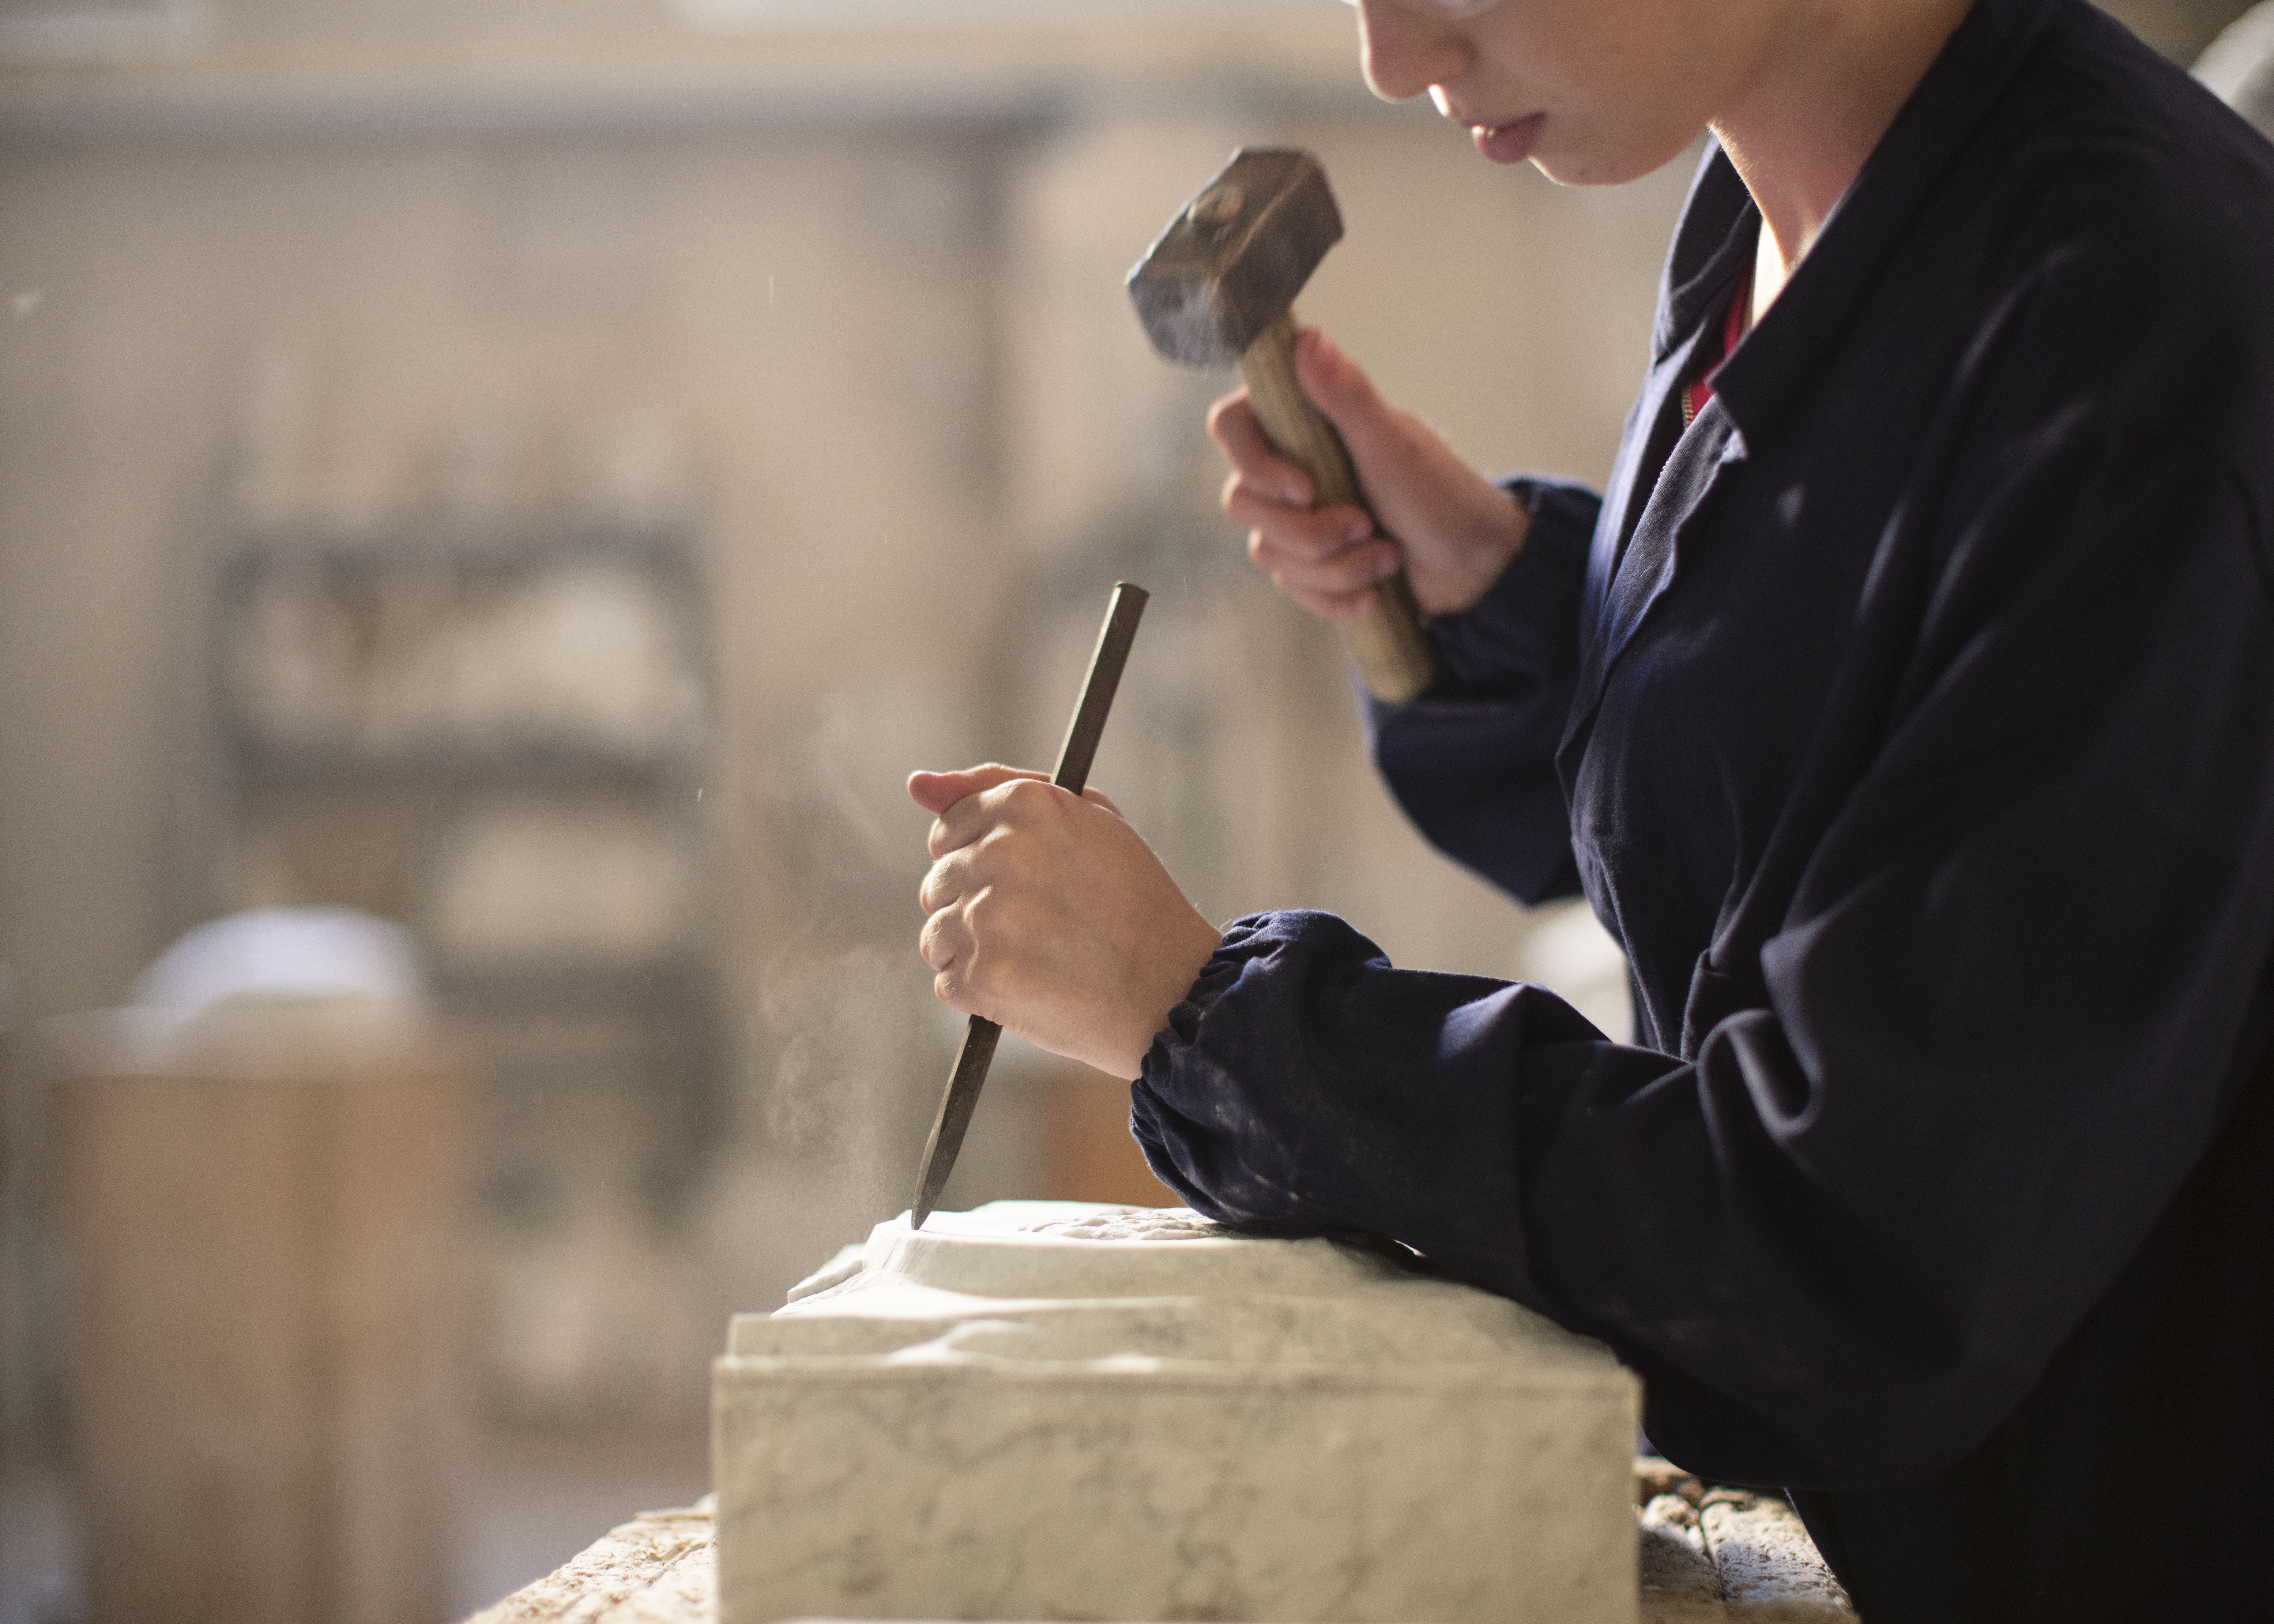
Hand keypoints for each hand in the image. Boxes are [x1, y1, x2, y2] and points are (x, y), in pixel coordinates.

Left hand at [910, 765, 1221, 1080]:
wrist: (1172, 988)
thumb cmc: (1135, 900)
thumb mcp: (1087, 817)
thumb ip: (997, 787)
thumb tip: (917, 784)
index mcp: (1023, 807)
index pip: (949, 826)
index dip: (978, 856)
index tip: (1014, 879)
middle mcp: (998, 855)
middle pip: (938, 881)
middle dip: (974, 904)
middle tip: (1035, 925)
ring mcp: (986, 918)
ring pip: (936, 933)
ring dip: (973, 950)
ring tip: (1033, 958)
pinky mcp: (980, 977)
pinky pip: (947, 981)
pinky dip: (978, 990)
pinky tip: (1027, 986)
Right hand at [1208, 327, 1530, 618]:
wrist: (1472, 562)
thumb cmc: (1438, 492)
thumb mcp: (1392, 442)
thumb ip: (1346, 393)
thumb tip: (1307, 338)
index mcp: (1302, 424)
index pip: (1231, 426)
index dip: (1254, 463)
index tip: (1306, 487)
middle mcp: (1289, 466)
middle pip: (1242, 501)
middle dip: (1309, 530)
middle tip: (1366, 524)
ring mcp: (1294, 517)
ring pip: (1269, 552)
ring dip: (1336, 565)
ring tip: (1387, 556)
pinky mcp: (1307, 563)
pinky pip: (1290, 587)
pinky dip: (1335, 595)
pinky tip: (1374, 592)